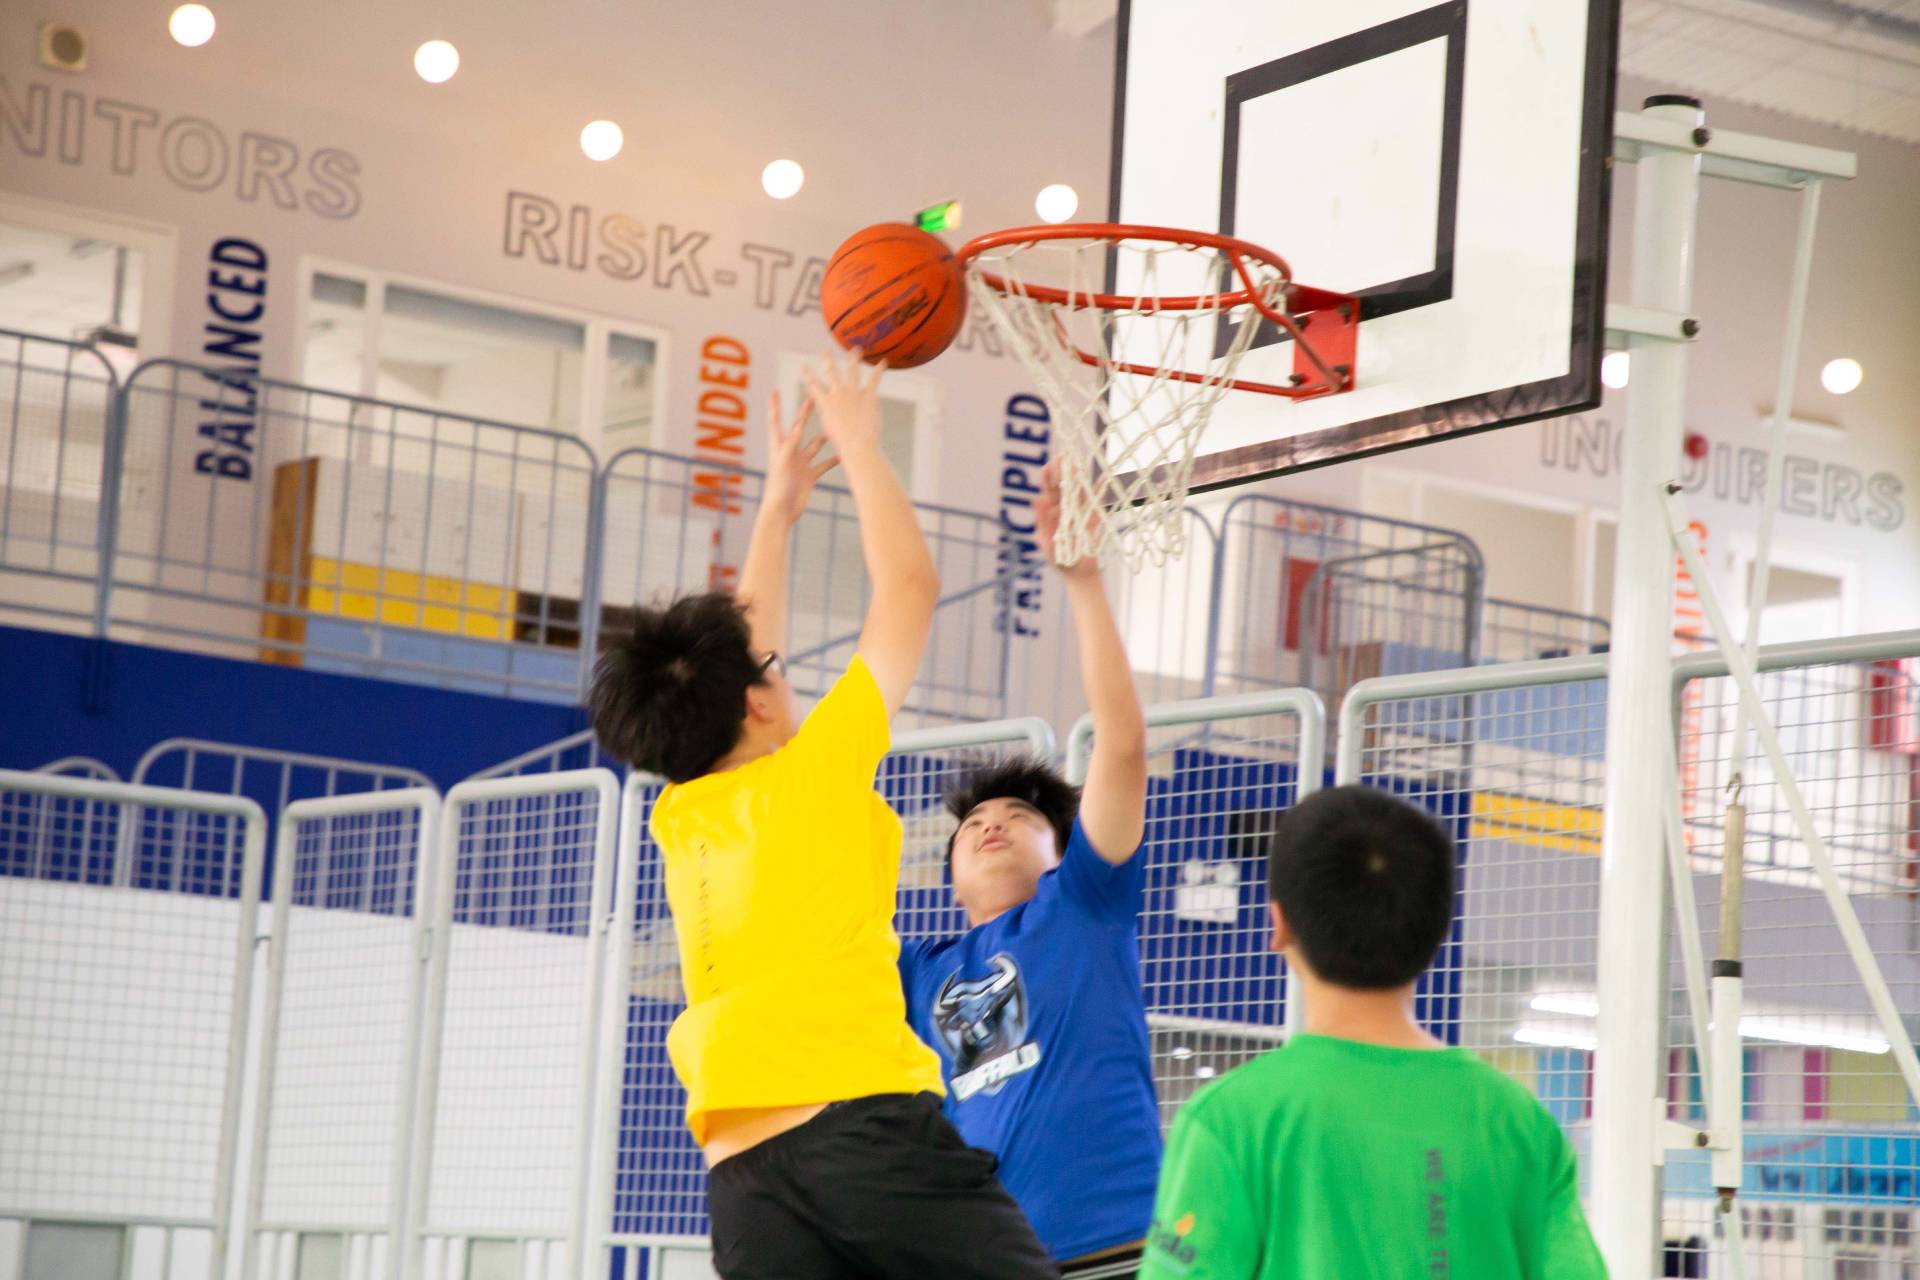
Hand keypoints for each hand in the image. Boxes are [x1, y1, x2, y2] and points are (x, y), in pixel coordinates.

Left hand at [762, 390, 836, 524]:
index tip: (774, 391)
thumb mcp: (782, 463)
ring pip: (814, 445)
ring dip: (824, 437)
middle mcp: (790, 452)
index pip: (776, 421)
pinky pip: (824, 464)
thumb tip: (800, 425)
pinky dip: (834, 459)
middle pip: (798, 428)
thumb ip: (790, 444)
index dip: (775, 406)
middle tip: (812, 399)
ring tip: (835, 426)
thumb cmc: (778, 487)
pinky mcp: (809, 475)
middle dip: (805, 413)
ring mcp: (801, 463)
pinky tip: (845, 454)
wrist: (783, 511)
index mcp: (779, 447)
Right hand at [799, 351, 885, 455]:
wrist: (857, 444)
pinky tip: (883, 362)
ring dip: (853, 358)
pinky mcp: (868, 396)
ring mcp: (853, 393)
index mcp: (825, 403)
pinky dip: (879, 370)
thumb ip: (828, 415)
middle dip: (827, 360)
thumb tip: (827, 409)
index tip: (803, 365)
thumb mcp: (829, 428)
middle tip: (825, 351)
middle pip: (831, 372)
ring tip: (855, 349)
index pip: (813, 385)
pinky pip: (874, 380)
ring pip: (852, 371)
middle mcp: (838, 394)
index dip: (807, 375)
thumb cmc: (843, 442)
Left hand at [1035, 460, 1101, 578]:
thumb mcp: (1046, 542)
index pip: (1048, 491)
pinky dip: (1099, 492)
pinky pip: (1096, 504)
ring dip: (1079, 478)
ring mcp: (1079, 513)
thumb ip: (1042, 522)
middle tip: (1064, 456)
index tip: (1048, 466)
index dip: (1047, 478)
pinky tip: (1102, 479)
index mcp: (1050, 513)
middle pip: (1064, 487)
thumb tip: (1035, 500)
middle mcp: (1064, 509)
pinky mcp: (1092, 519)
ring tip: (1079, 462)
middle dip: (1063, 471)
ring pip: (1079, 491)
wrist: (1078, 574)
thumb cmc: (1058, 559)